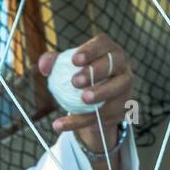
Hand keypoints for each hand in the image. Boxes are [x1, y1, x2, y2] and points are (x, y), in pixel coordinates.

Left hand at [39, 33, 134, 169]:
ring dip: (100, 94)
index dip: (90, 50)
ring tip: (82, 100)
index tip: (74, 60)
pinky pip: (103, 115)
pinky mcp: (122, 108)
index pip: (102, 44)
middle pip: (113, 64)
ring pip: (116, 90)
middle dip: (95, 72)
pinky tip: (61, 124)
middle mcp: (122, 66)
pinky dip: (81, 120)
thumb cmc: (80, 78)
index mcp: (108, 50)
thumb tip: (44, 66)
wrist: (94, 105)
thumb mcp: (65, 68)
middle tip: (75, 81)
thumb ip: (53, 63)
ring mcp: (125, 87)